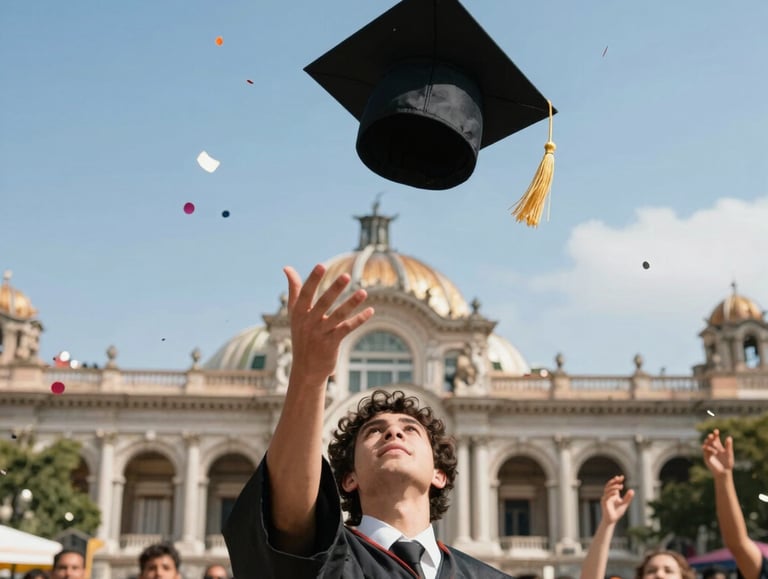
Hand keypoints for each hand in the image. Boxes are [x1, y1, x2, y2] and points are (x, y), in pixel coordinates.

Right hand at [284, 264, 373, 384]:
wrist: (305, 369)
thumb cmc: (301, 336)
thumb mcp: (294, 314)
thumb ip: (294, 290)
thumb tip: (286, 268)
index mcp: (298, 313)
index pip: (305, 294)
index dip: (313, 280)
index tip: (321, 265)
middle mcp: (308, 323)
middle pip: (323, 303)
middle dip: (334, 289)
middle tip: (346, 275)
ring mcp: (320, 334)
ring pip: (338, 316)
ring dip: (351, 303)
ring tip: (364, 291)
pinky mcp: (332, 344)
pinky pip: (347, 329)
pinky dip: (359, 320)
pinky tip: (370, 311)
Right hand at [601, 475, 633, 524]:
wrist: (612, 520)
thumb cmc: (617, 512)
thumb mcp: (624, 503)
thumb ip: (628, 497)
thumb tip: (632, 490)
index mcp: (613, 494)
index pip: (614, 485)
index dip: (617, 480)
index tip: (621, 477)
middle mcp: (608, 494)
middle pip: (609, 485)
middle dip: (614, 481)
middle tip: (619, 479)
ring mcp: (605, 498)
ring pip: (607, 489)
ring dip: (613, 487)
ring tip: (620, 486)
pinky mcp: (604, 502)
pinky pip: (607, 496)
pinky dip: (611, 493)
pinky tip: (616, 493)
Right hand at [702, 429, 733, 476]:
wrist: (724, 472)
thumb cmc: (728, 463)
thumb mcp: (729, 453)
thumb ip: (728, 446)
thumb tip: (729, 437)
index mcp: (718, 446)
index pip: (716, 438)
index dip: (715, 434)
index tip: (716, 430)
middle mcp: (713, 448)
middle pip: (710, 440)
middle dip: (710, 437)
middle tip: (712, 435)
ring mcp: (709, 452)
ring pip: (706, 444)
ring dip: (708, 442)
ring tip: (713, 441)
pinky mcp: (706, 457)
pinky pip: (705, 451)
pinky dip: (709, 449)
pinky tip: (714, 451)